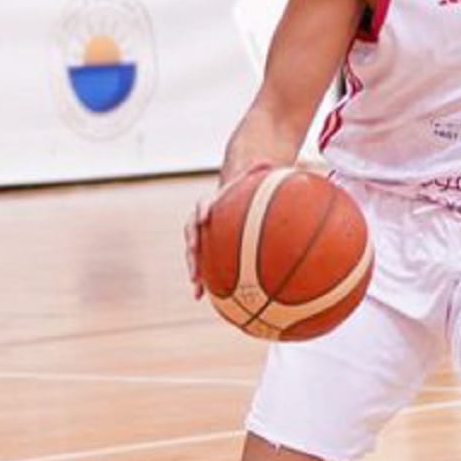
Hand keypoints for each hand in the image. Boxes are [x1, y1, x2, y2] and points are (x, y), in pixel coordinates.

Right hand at [184, 160, 270, 298]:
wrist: (231, 195)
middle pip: (192, 236)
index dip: (202, 210)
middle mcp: (204, 223)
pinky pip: (207, 266)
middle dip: (192, 249)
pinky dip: (206, 282)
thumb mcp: (250, 178)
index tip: (204, 216)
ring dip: (195, 271)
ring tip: (196, 289)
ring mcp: (205, 238)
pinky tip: (207, 300)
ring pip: (196, 256)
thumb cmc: (244, 188)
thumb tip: (267, 161)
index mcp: (212, 204)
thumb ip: (256, 172)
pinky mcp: (210, 251)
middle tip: (194, 260)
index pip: (203, 205)